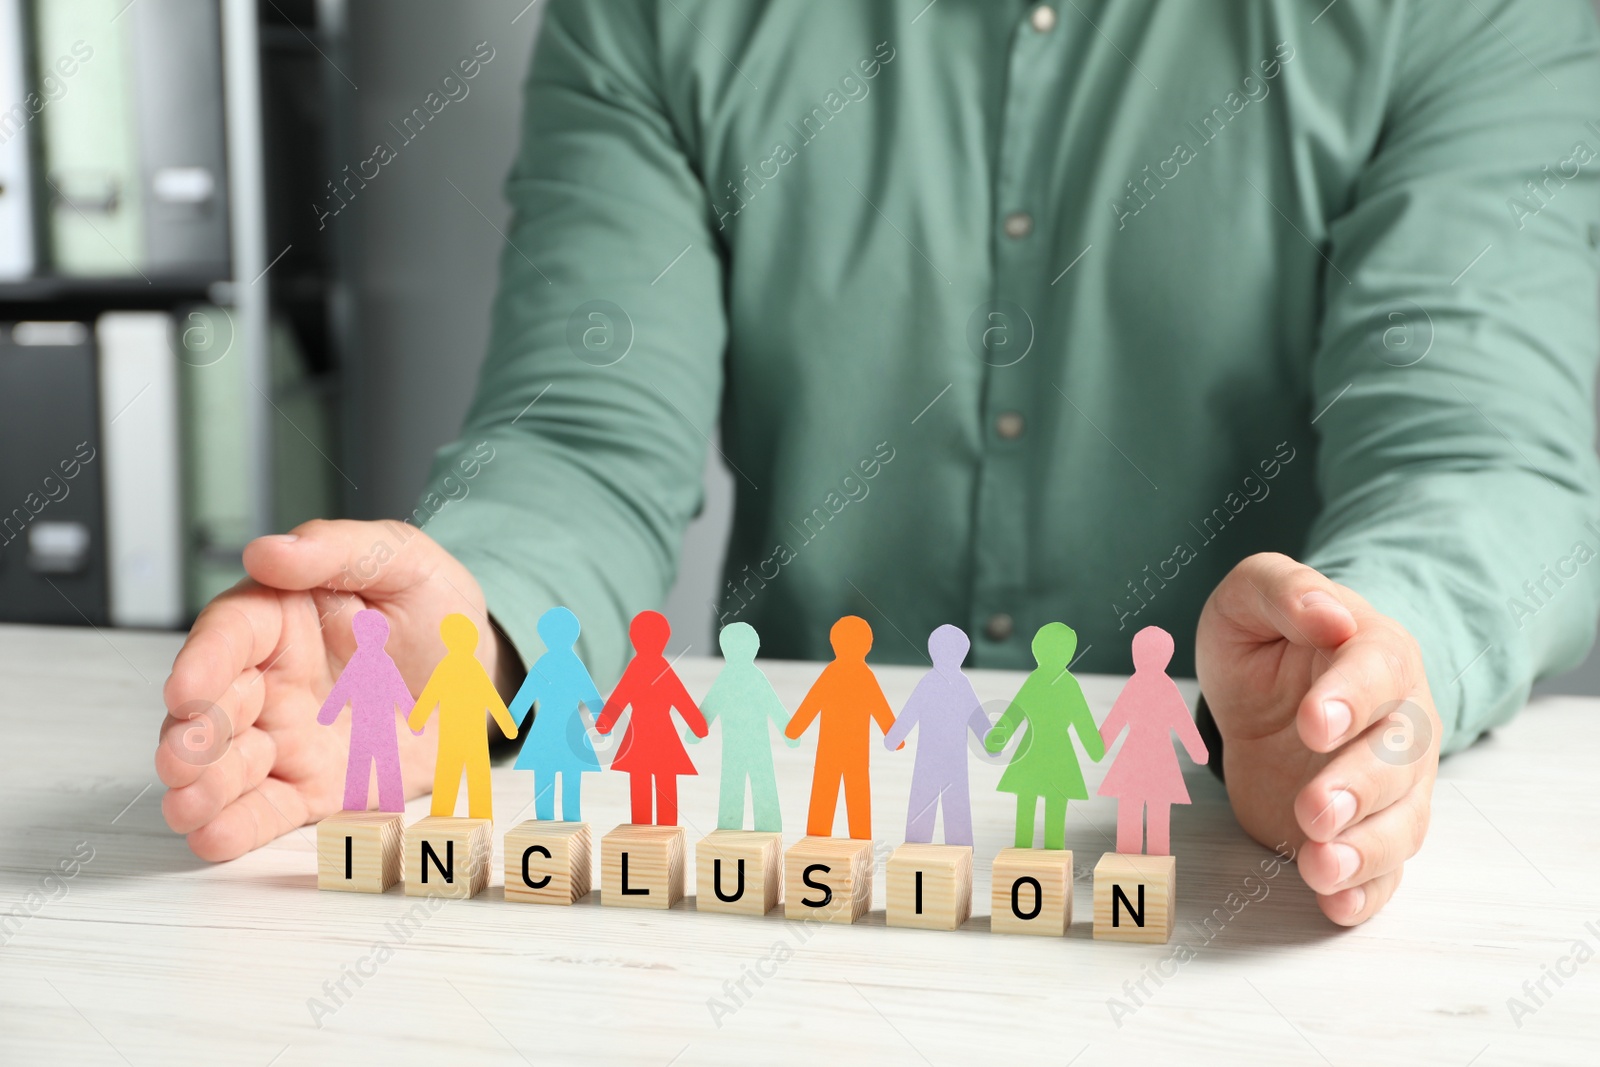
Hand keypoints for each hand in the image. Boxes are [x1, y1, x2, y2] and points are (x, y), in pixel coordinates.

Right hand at [157, 520, 504, 860]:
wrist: (480, 679)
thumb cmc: (435, 611)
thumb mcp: (403, 560)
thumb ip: (338, 550)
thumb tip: (269, 550)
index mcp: (281, 617)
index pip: (230, 634)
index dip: (203, 660)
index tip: (187, 690)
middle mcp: (270, 681)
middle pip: (214, 708)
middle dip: (191, 735)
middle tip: (182, 756)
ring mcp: (285, 738)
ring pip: (226, 765)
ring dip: (200, 787)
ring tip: (189, 804)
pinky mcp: (309, 787)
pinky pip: (266, 810)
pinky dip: (236, 827)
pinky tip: (214, 836)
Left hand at [1195, 552, 1439, 925]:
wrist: (1274, 688)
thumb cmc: (1271, 636)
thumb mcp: (1255, 595)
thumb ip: (1285, 590)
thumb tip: (1327, 612)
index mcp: (1376, 654)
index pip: (1378, 674)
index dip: (1351, 699)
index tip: (1313, 722)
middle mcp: (1401, 721)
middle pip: (1399, 759)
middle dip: (1359, 788)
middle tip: (1314, 808)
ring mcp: (1392, 783)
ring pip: (1399, 822)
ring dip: (1364, 850)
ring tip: (1319, 865)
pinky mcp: (1366, 829)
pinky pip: (1384, 869)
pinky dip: (1365, 892)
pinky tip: (1335, 905)